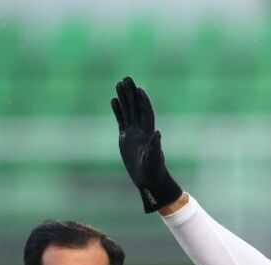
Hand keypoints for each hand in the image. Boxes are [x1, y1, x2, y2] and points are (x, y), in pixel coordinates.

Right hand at [111, 76, 183, 212]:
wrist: (148, 180)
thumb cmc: (153, 171)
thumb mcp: (153, 160)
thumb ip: (155, 147)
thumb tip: (157, 133)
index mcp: (148, 133)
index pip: (145, 113)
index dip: (143, 102)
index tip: (139, 89)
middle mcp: (141, 130)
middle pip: (136, 107)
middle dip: (131, 93)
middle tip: (126, 78)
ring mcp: (133, 133)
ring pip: (128, 111)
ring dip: (124, 98)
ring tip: (119, 84)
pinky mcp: (126, 138)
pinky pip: (122, 120)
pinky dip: (118, 110)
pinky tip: (114, 100)